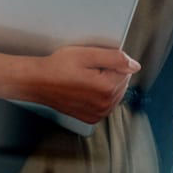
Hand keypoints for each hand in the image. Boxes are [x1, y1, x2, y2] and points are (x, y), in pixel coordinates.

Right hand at [25, 46, 140, 123]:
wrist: (37, 82)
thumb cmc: (58, 67)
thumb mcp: (87, 54)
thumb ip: (115, 58)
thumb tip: (134, 65)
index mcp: (106, 89)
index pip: (126, 71)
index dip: (111, 63)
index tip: (94, 62)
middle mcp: (104, 105)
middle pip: (122, 83)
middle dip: (110, 74)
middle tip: (88, 69)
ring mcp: (98, 114)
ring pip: (116, 93)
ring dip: (106, 84)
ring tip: (85, 78)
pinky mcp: (91, 118)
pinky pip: (106, 103)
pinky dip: (101, 94)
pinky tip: (86, 88)